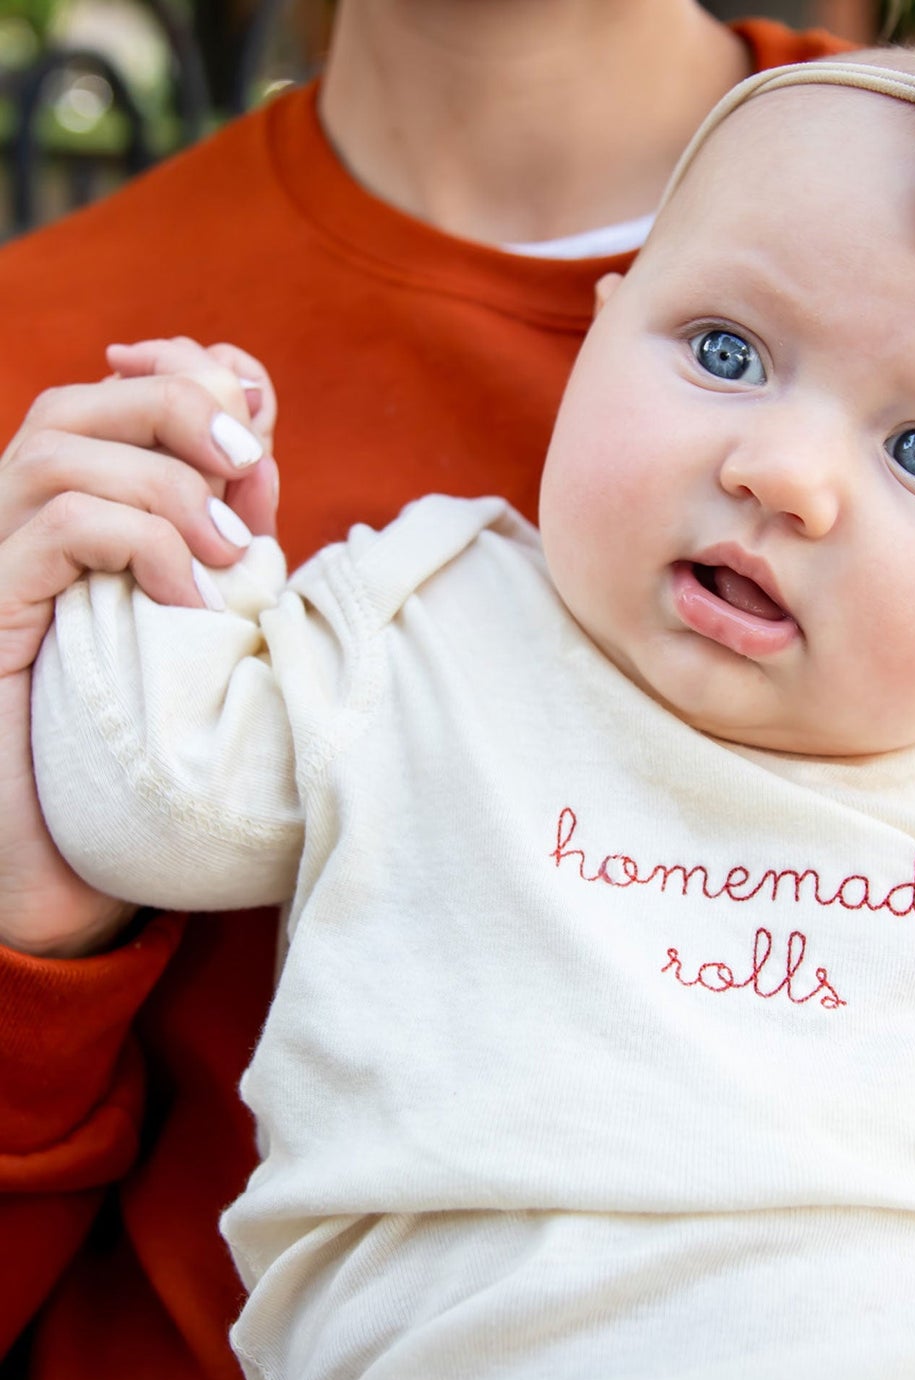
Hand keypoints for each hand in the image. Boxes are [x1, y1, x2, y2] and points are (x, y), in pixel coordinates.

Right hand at [0, 338, 278, 955]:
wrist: (60, 842)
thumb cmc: (137, 724)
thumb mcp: (194, 610)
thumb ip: (216, 531)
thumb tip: (260, 454)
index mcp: (70, 507)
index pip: (115, 388)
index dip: (192, 374)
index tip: (261, 422)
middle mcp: (14, 519)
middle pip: (82, 401)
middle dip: (182, 411)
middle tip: (251, 467)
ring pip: (61, 450)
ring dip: (169, 489)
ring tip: (229, 556)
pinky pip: (57, 526)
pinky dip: (141, 544)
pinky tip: (188, 600)